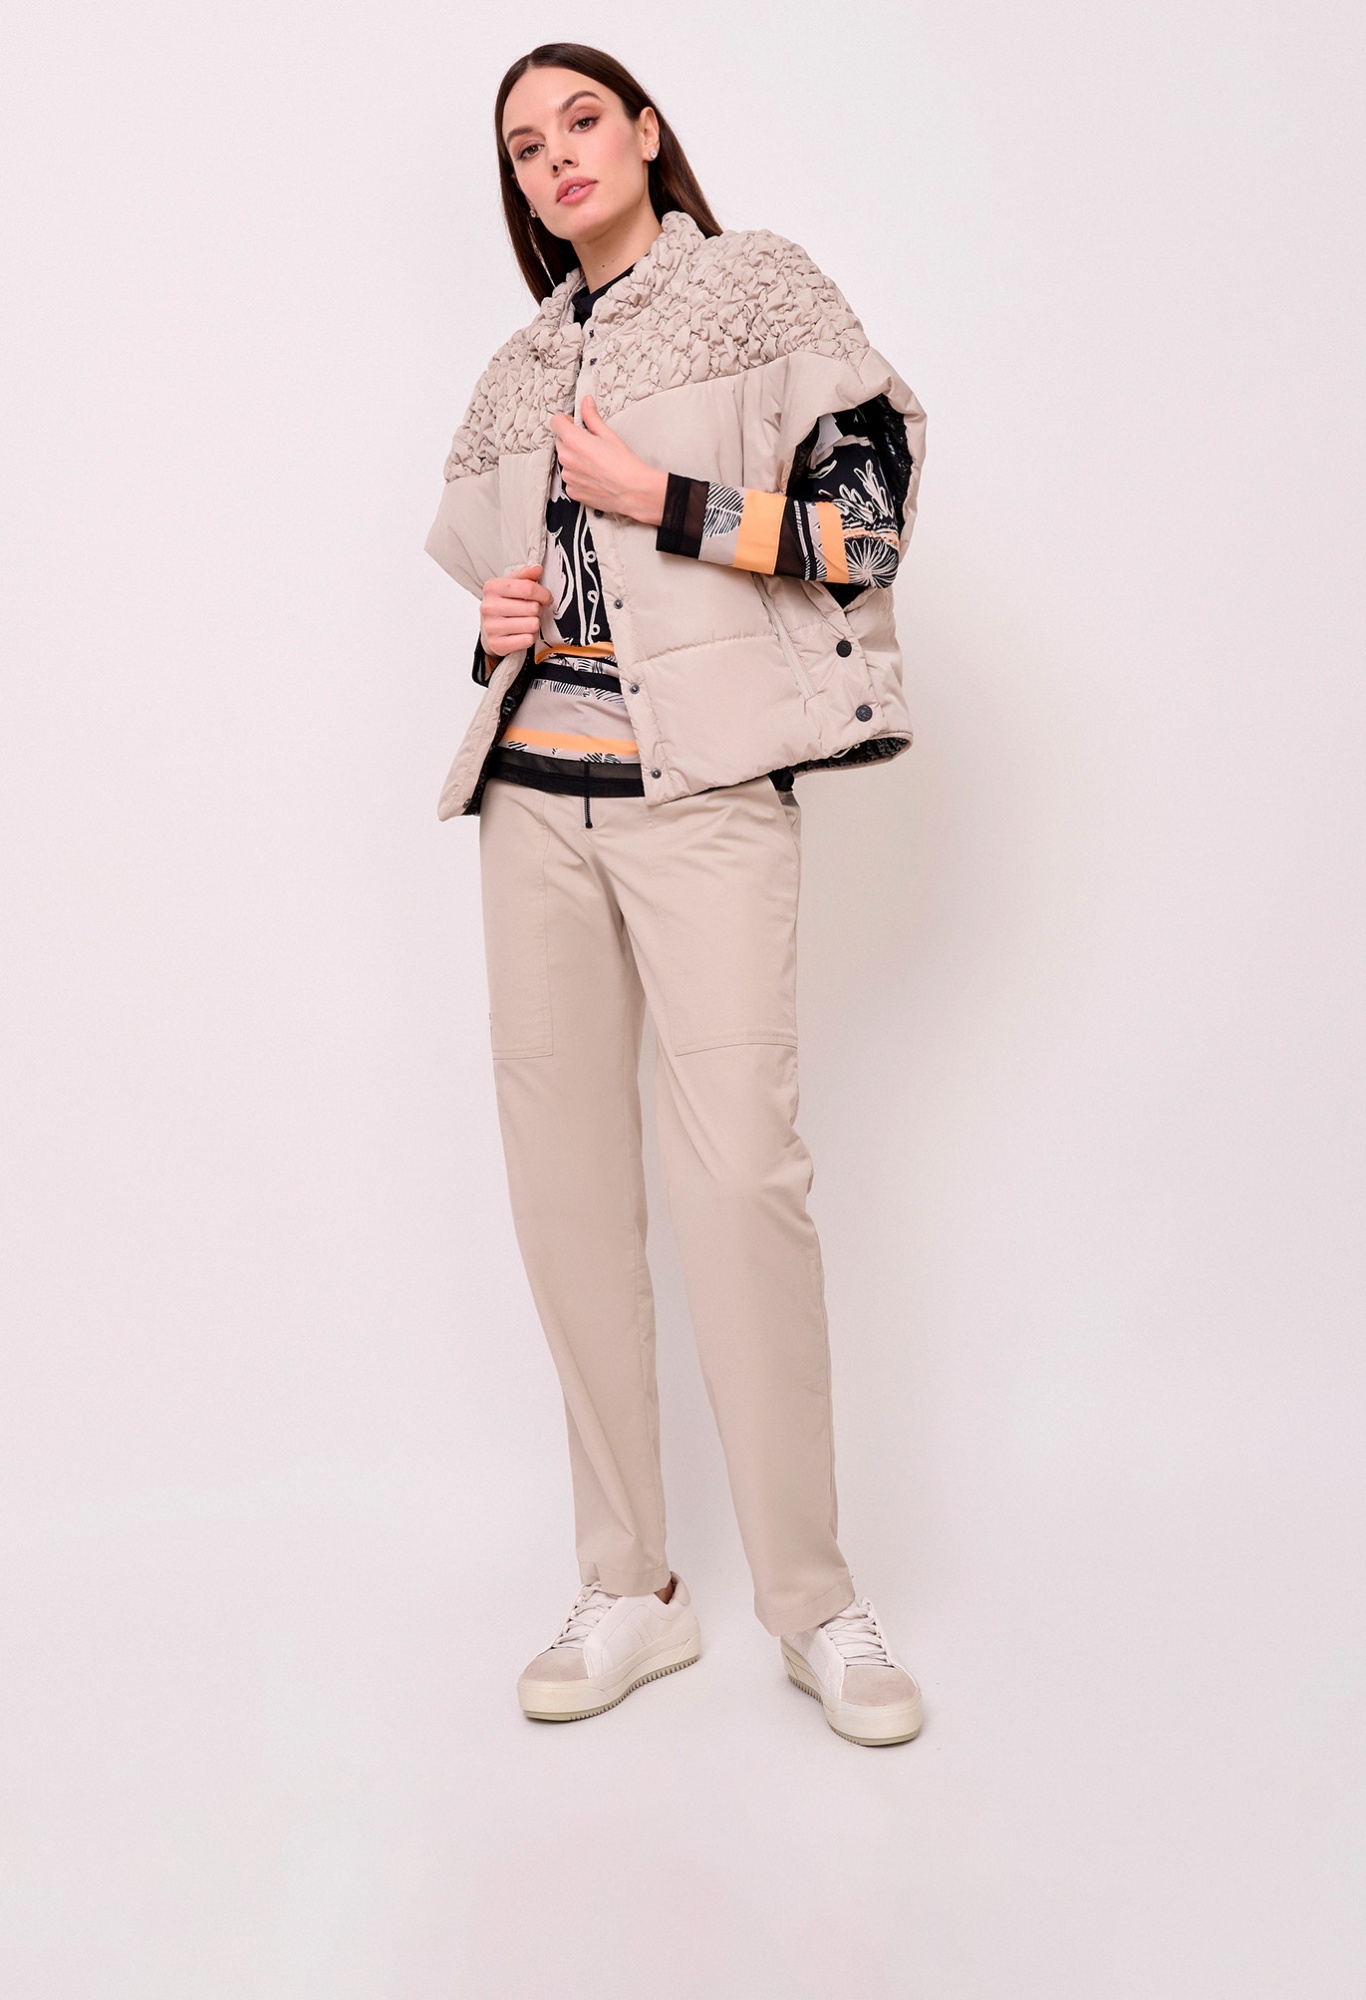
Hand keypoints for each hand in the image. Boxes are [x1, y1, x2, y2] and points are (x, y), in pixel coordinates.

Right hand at [480, 562, 550, 660]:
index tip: (546, 597)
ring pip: (533, 624)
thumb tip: (537, 569)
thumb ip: (525, 576)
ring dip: (535, 624)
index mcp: (492, 588)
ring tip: (526, 622)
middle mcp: (489, 607)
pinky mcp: (497, 644)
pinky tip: (522, 633)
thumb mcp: (510, 586)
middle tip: (532, 611)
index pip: (528, 588)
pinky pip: (528, 639)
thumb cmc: (503, 605)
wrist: (489, 630)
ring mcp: (491, 627)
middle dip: (538, 610)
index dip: (543, 593)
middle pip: (533, 607)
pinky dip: (530, 637)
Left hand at [550, 394, 667, 525]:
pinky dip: (579, 476)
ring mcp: (568, 477)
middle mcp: (567, 459)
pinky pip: (570, 479)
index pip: (556, 422)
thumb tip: (586, 403)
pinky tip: (595, 476)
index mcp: (573, 440)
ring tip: (595, 463)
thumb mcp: (609, 435)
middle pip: (560, 441)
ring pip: (565, 461)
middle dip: (571, 440)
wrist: (633, 491)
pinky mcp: (573, 491)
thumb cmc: (624, 465)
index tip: (576, 424)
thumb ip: (592, 417)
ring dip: (575, 459)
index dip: (566, 421)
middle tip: (591, 445)